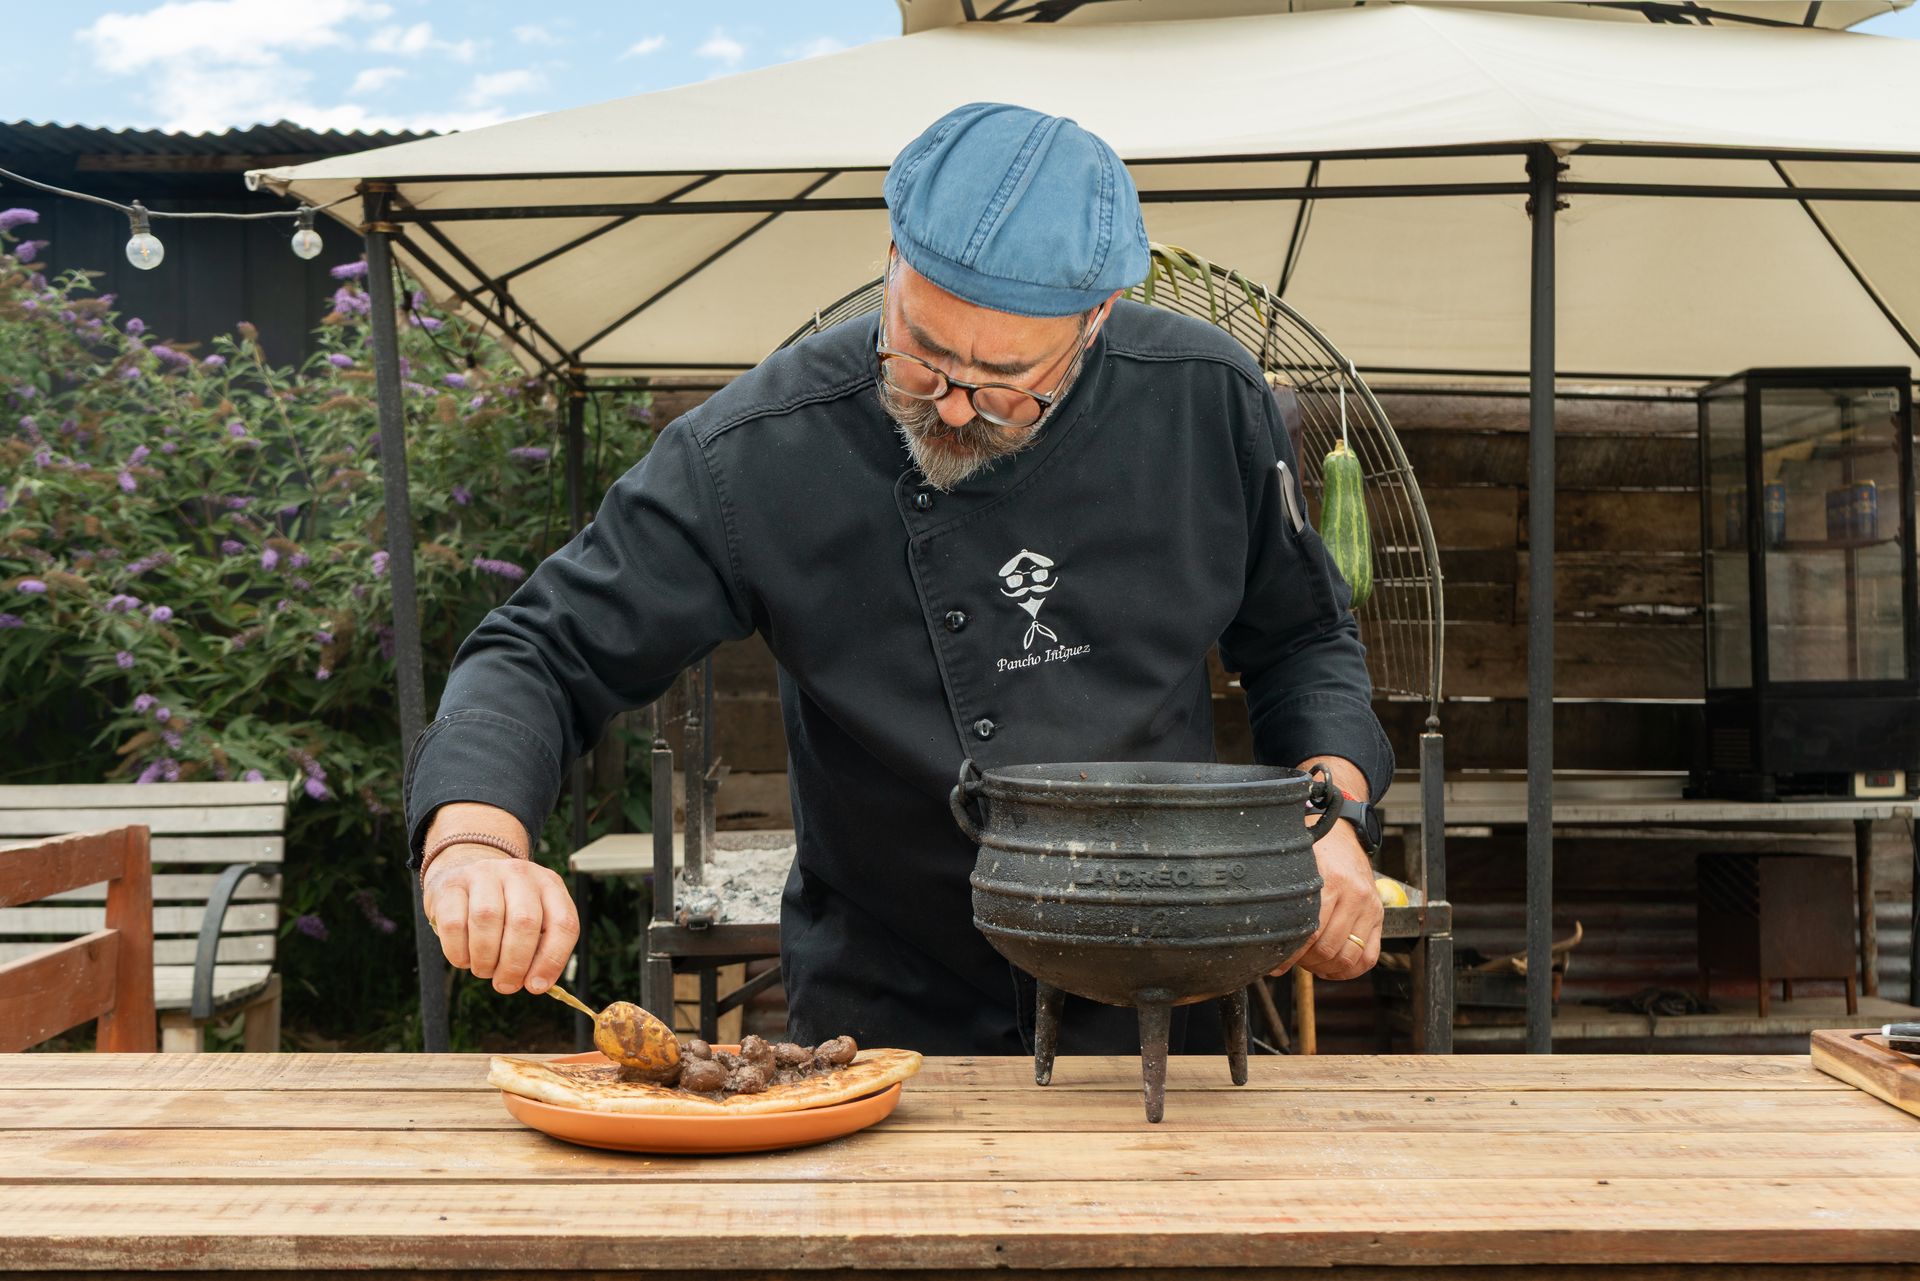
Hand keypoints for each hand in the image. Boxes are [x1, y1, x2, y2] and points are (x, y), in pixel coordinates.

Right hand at [422, 849, 578, 994]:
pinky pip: (454, 924)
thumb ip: (539, 949)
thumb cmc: (503, 910)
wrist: (462, 877)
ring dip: (485, 958)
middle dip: (514, 964)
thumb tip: (536, 984)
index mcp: (549, 885)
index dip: (551, 961)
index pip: (563, 923)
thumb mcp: (531, 921)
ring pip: (487, 918)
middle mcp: (520, 874)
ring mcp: (484, 874)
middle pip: (524, 921)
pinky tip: (464, 958)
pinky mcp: (451, 884)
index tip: (536, 986)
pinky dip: (459, 952)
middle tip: (505, 984)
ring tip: (484, 970)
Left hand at [1268, 819, 1381, 980]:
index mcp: (1332, 881)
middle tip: (1292, 961)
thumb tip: (1261, 934)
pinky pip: (1369, 956)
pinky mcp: (1378, 916)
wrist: (1344, 833)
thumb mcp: (1297, 867)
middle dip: (1306, 962)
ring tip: (1309, 963)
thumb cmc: (1313, 851)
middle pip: (1328, 948)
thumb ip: (1284, 896)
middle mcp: (1355, 895)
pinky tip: (1331, 968)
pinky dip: (1350, 970)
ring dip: (1325, 968)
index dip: (1290, 955)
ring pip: (1348, 956)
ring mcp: (1370, 907)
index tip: (1275, 964)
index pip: (1310, 932)